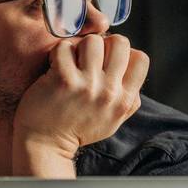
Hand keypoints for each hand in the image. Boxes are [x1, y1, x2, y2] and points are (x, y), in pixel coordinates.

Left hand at [12, 34, 148, 170]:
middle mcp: (109, 92)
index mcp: (124, 100)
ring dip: (80, 46)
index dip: (124, 53)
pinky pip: (65, 47)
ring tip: (71, 61)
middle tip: (88, 58)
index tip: (108, 61)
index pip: (141, 58)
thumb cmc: (78, 129)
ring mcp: (86, 86)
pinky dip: (59, 52)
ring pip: (93, 41)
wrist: (47, 145)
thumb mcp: (113, 119)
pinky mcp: (63, 80)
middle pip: (120, 43)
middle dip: (103, 44)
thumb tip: (135, 67)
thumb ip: (129, 97)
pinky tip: (55, 65)